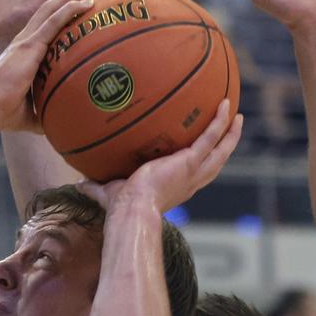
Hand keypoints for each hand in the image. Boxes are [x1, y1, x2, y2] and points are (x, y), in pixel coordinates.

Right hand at [0, 0, 98, 131]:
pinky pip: (54, 20)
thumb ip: (45, 114)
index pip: (44, 27)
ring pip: (52, 8)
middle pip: (49, 10)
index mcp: (23, 53)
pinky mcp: (29, 44)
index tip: (79, 12)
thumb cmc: (4, 114)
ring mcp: (26, 40)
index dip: (60, 16)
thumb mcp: (31, 113)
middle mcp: (24, 41)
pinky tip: (87, 2)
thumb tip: (60, 127)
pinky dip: (70, 9)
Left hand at [77, 100, 243, 213]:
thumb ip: (95, 186)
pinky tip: (225, 104)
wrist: (131, 211)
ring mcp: (193, 171)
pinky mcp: (190, 161)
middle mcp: (190, 182)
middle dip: (225, 146)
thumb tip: (78, 183)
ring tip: (237, 115)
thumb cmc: (120, 208)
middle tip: (232, 130)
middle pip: (216, 162)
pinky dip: (220, 121)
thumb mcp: (107, 192)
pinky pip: (211, 136)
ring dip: (231, 133)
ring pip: (221, 150)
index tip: (202, 154)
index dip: (201, 164)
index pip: (193, 175)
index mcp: (176, 188)